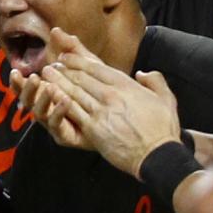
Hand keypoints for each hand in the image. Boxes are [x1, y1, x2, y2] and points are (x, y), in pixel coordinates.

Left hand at [18, 30, 181, 174]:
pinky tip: (49, 94)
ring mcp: (101, 112)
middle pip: (82, 78)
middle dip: (64, 69)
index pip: (98, 69)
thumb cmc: (162, 129)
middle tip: (51, 64)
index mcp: (128, 86)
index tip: (67, 57)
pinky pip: (72, 111)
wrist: (156, 154)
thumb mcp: (166, 99)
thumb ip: (154, 81)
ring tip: (46, 74)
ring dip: (58, 81)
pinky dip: (59, 101)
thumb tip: (142, 73)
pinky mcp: (93, 128)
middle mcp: (112, 96)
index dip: (80, 61)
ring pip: (74, 92)